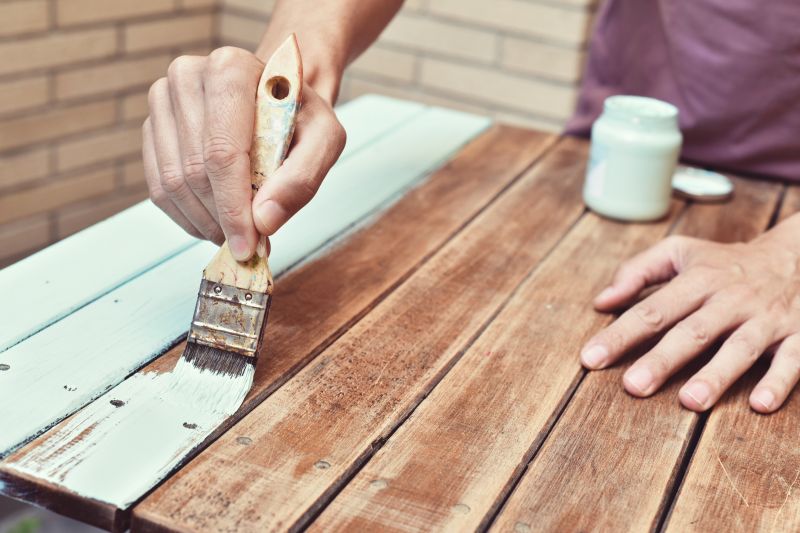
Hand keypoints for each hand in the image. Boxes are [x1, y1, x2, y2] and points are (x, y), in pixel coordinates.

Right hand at [143, 47, 345, 259]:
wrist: (277, 101)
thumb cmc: (302, 117)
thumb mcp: (325, 140)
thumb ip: (302, 179)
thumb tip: (263, 221)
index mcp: (231, 69)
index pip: (222, 153)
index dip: (233, 208)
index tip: (248, 245)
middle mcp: (188, 76)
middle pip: (196, 171)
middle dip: (222, 220)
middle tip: (249, 245)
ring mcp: (163, 101)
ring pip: (172, 183)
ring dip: (204, 222)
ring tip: (235, 235)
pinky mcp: (153, 127)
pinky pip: (158, 186)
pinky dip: (188, 216)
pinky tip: (215, 222)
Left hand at [580, 215, 799, 412]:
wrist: (798, 255)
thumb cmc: (725, 262)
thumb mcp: (680, 252)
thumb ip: (637, 272)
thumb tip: (600, 301)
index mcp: (697, 280)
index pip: (652, 310)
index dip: (620, 334)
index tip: (591, 358)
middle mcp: (730, 300)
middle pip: (693, 332)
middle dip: (662, 359)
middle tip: (633, 386)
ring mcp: (765, 318)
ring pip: (740, 348)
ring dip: (716, 374)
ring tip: (690, 401)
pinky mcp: (798, 335)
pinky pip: (792, 360)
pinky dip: (778, 381)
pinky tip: (760, 404)